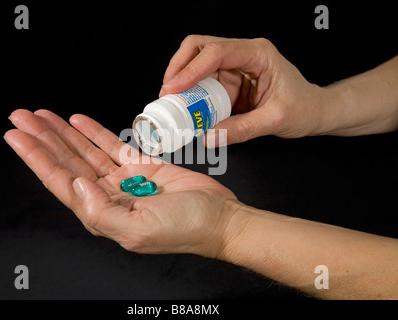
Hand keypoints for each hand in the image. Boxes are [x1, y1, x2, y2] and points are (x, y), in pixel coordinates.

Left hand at [4, 109, 237, 256]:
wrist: (219, 218)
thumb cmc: (186, 228)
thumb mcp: (139, 229)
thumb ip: (101, 212)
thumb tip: (76, 186)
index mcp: (102, 213)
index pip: (60, 182)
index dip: (37, 158)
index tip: (17, 137)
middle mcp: (108, 196)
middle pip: (67, 163)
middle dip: (42, 139)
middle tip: (21, 117)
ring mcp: (124, 179)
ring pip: (85, 152)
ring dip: (63, 133)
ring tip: (41, 115)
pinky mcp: (142, 165)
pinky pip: (112, 145)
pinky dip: (94, 132)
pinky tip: (77, 121)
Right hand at [159, 35, 327, 145]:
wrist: (314, 111)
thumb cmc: (304, 107)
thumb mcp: (275, 120)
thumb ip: (242, 130)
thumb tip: (209, 137)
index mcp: (258, 54)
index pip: (216, 51)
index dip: (190, 69)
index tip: (173, 88)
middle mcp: (243, 55)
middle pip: (199, 49)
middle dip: (178, 69)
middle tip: (166, 94)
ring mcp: (234, 67)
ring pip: (197, 65)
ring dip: (182, 84)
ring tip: (173, 105)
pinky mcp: (229, 82)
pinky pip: (203, 84)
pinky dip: (191, 96)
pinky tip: (187, 109)